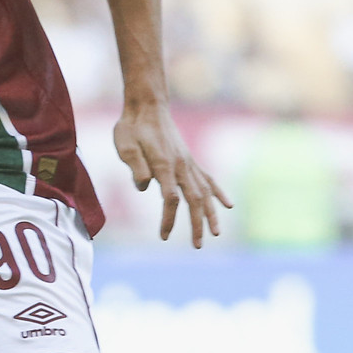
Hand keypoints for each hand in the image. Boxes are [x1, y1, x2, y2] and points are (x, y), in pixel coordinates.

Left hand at [114, 99, 231, 247]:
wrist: (146, 106)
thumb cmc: (131, 127)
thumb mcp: (125, 146)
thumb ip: (136, 167)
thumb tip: (145, 186)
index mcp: (164, 164)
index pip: (171, 198)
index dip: (169, 219)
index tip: (164, 236)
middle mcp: (181, 165)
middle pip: (194, 199)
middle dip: (197, 224)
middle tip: (198, 246)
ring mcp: (188, 162)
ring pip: (205, 192)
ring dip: (211, 214)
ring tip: (216, 234)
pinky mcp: (189, 160)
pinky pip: (208, 179)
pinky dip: (218, 193)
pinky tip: (228, 205)